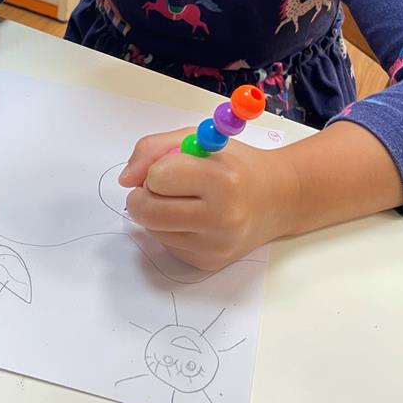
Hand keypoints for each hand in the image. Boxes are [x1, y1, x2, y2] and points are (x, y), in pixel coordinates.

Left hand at [118, 129, 294, 271]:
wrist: (278, 199)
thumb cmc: (236, 164)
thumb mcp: (199, 139)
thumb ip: (155, 148)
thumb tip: (125, 179)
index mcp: (222, 180)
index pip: (159, 177)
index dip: (158, 169)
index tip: (171, 166)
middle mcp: (221, 218)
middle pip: (148, 210)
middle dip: (144, 195)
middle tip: (158, 186)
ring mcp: (215, 246)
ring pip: (152, 229)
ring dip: (156, 212)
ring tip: (182, 200)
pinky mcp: (208, 263)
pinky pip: (166, 245)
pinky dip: (170, 230)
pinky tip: (193, 219)